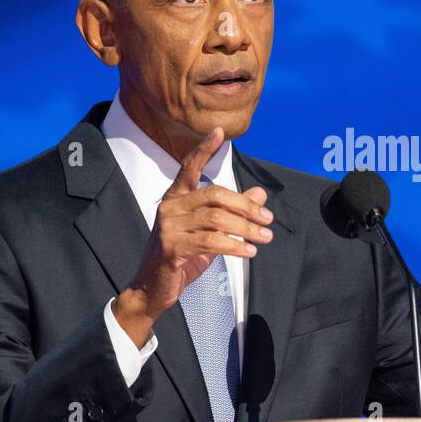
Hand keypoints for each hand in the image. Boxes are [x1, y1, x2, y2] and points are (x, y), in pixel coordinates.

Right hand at [112, 126, 274, 346]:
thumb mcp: (211, 232)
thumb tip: (260, 193)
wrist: (153, 289)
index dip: (204, 149)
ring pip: (216, 218)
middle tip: (267, 219)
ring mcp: (168, 226)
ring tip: (265, 238)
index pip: (190, 167)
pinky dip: (234, 246)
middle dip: (246, 206)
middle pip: (214, 194)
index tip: (219, 132)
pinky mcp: (171, 247)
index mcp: (176, 198)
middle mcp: (169, 206)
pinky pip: (210, 241)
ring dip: (246, 228)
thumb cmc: (182, 257)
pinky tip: (249, 252)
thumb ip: (233, 212)